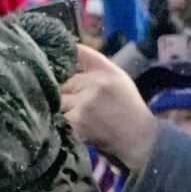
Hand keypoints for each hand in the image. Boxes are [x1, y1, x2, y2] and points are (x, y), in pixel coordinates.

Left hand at [61, 44, 160, 171]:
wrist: (138, 138)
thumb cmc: (125, 108)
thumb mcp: (117, 80)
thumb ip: (93, 67)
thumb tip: (63, 54)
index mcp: (107, 72)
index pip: (77, 53)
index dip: (61, 55)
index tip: (51, 58)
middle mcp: (96, 84)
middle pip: (60, 79)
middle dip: (59, 88)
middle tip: (67, 99)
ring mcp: (85, 103)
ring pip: (55, 98)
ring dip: (56, 105)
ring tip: (72, 112)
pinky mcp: (77, 121)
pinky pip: (55, 115)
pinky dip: (56, 119)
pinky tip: (66, 123)